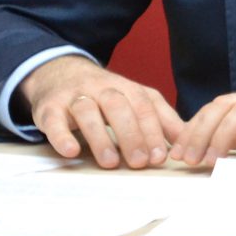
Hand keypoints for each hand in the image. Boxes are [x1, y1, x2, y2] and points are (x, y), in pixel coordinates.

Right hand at [17, 55, 182, 168]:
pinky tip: (72, 151)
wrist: (57, 72)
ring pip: (87, 111)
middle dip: (131, 134)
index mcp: (124, 86)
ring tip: (110, 162)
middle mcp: (100, 87)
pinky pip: (54, 120)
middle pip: (118, 105)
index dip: (153, 129)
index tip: (160, 156)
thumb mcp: (132, 98)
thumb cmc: (102, 94)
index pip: (143, 103)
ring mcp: (73, 96)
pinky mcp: (49, 108)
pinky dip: (62, 136)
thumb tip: (186, 140)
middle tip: (140, 162)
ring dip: (100, 137)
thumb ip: (159, 117)